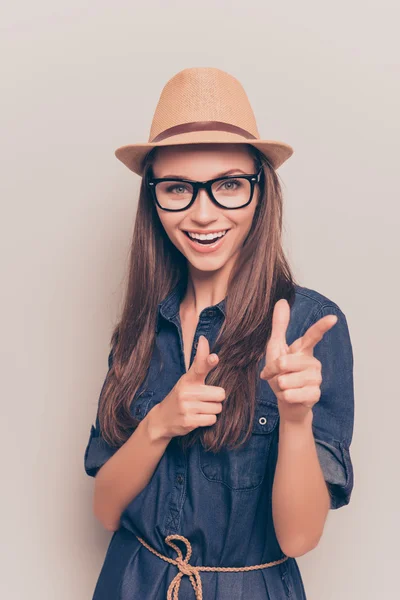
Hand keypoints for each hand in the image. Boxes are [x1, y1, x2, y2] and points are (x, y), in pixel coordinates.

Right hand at [148, 335, 224, 439]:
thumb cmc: (180, 396)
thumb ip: (200, 363)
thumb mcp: (187, 379)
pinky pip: (212, 420)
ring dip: (212, 410)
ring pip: (217, 408)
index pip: (199, 367)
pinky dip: (208, 420)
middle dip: (216, 399)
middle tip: (204, 400)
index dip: (207, 360)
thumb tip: (203, 338)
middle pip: (220, 394)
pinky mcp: (189, 421)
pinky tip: (197, 418)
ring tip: (199, 410)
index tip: (214, 357)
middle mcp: (187, 392)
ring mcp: (187, 407)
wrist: (161, 420)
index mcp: (187, 379)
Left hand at [260, 299, 337, 423]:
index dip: (322, 327)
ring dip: (279, 385)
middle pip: (285, 362)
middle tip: (275, 375)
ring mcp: (316, 379)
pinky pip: (292, 394)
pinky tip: (290, 396)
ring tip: (285, 386)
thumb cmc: (281, 373)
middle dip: (273, 370)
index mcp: (303, 349)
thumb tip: (282, 301)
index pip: (313, 335)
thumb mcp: (275, 348)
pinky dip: (285, 396)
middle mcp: (313, 362)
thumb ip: (280, 326)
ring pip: (287, 380)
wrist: (286, 401)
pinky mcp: (315, 394)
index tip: (333, 318)